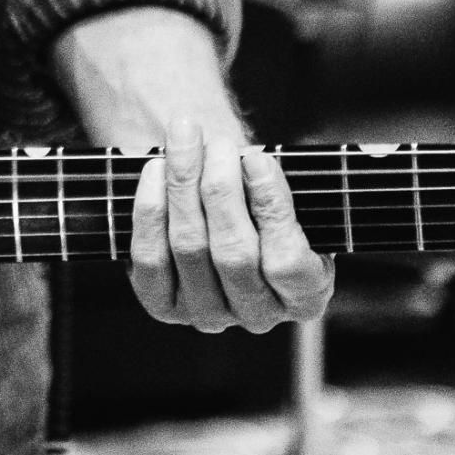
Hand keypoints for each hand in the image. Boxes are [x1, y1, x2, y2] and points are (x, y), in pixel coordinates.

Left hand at [60, 4, 332, 335]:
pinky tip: (156, 170)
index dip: (272, 209)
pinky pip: (151, 257)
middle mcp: (258, 316)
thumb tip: (252, 164)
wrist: (215, 209)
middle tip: (218, 142)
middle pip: (234, 254)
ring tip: (185, 139)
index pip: (289, 264)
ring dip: (184, 185)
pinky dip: (151, 209)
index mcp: (304, 296)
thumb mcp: (285, 194)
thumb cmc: (260, 197)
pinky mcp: (163, 305)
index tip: (257, 157)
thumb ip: (277, 188)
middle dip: (222, 189)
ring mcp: (209, 315)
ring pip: (191, 248)